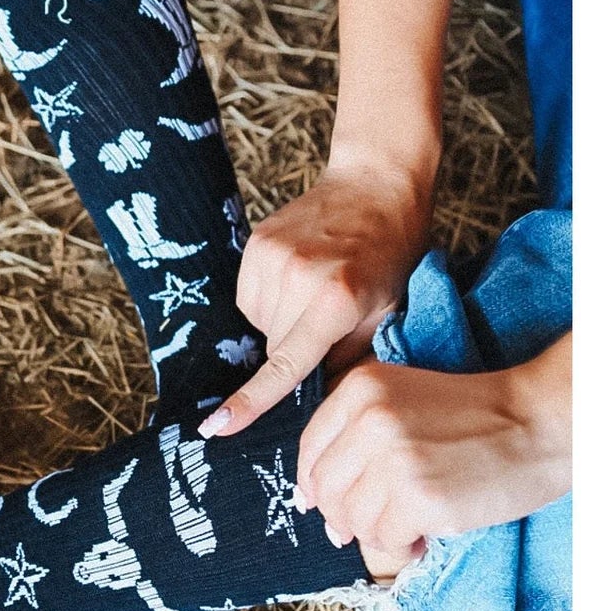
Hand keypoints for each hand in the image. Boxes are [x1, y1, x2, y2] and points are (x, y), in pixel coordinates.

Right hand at [200, 161, 429, 438]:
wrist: (376, 183)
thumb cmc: (392, 253)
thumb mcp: (388, 312)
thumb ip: (352, 359)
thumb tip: (319, 401)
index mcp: (336, 300)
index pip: (286, 363)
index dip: (251, 400)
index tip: (218, 426)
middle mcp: (298, 278)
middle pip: (275, 346)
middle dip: (296, 347)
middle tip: (330, 319)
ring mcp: (272, 257)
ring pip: (260, 323)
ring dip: (282, 321)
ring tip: (316, 290)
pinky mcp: (255, 243)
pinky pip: (250, 296)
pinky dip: (271, 298)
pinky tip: (298, 276)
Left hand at [296, 344, 572, 574]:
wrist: (540, 422)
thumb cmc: (477, 416)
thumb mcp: (405, 401)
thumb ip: (356, 435)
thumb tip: (311, 501)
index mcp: (361, 388)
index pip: (311, 448)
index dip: (313, 484)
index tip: (321, 503)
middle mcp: (370, 418)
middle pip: (326, 488)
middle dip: (343, 516)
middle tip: (371, 525)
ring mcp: (393, 458)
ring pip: (352, 518)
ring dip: (377, 533)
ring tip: (409, 526)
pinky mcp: (420, 497)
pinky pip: (385, 539)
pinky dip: (401, 546)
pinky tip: (423, 536)